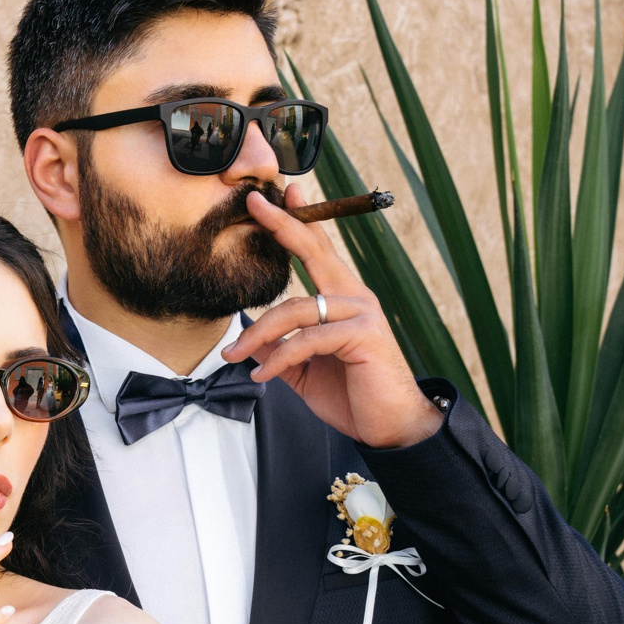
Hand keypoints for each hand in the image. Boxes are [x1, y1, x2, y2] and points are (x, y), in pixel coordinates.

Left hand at [225, 191, 443, 448]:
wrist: (390, 427)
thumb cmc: (352, 395)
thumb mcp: (305, 371)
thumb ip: (279, 351)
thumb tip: (247, 342)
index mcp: (342, 299)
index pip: (318, 253)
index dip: (298, 224)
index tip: (279, 196)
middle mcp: (354, 297)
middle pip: (314, 253)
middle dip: (283, 225)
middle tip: (255, 203)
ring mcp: (362, 313)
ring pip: (296, 309)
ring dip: (258, 334)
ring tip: (234, 355)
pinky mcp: (364, 334)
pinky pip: (309, 338)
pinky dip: (281, 357)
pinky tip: (263, 376)